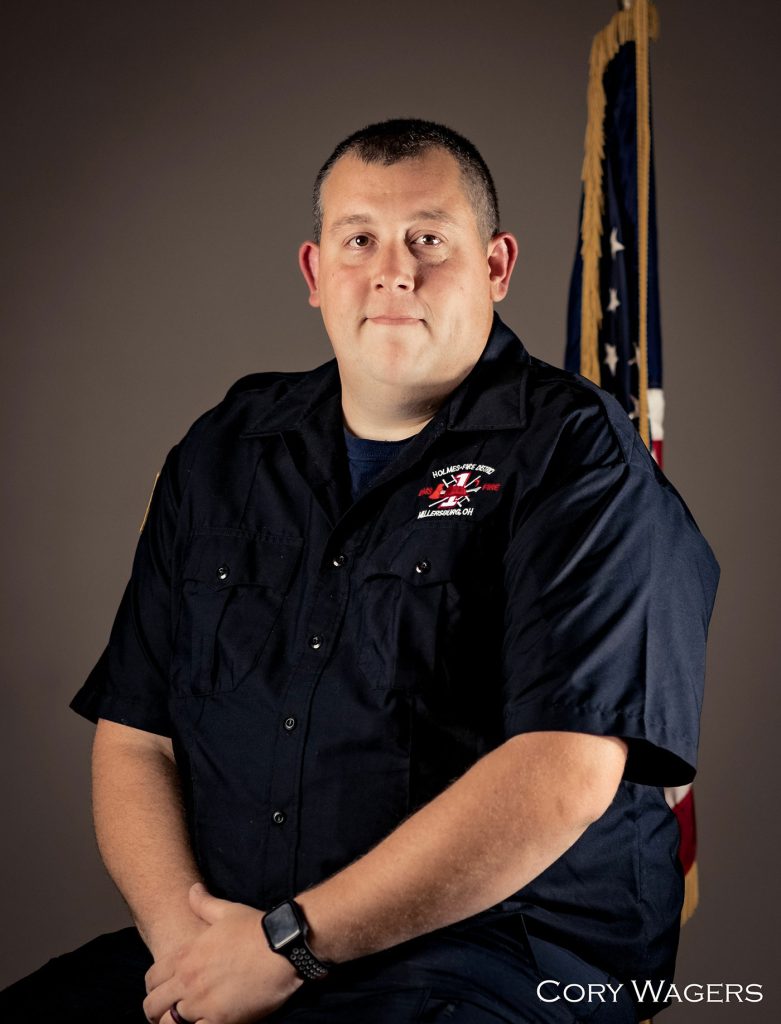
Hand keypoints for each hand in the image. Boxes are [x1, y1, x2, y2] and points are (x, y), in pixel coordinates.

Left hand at [143, 883, 303, 1023]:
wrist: (283, 947)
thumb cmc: (255, 927)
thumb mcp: (226, 910)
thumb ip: (204, 903)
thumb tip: (192, 890)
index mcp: (186, 956)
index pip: (152, 978)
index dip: (153, 985)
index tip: (162, 989)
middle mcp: (188, 981)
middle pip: (153, 1005)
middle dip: (156, 1009)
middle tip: (168, 1010)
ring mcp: (202, 1003)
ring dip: (173, 1023)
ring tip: (185, 1020)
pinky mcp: (220, 1021)